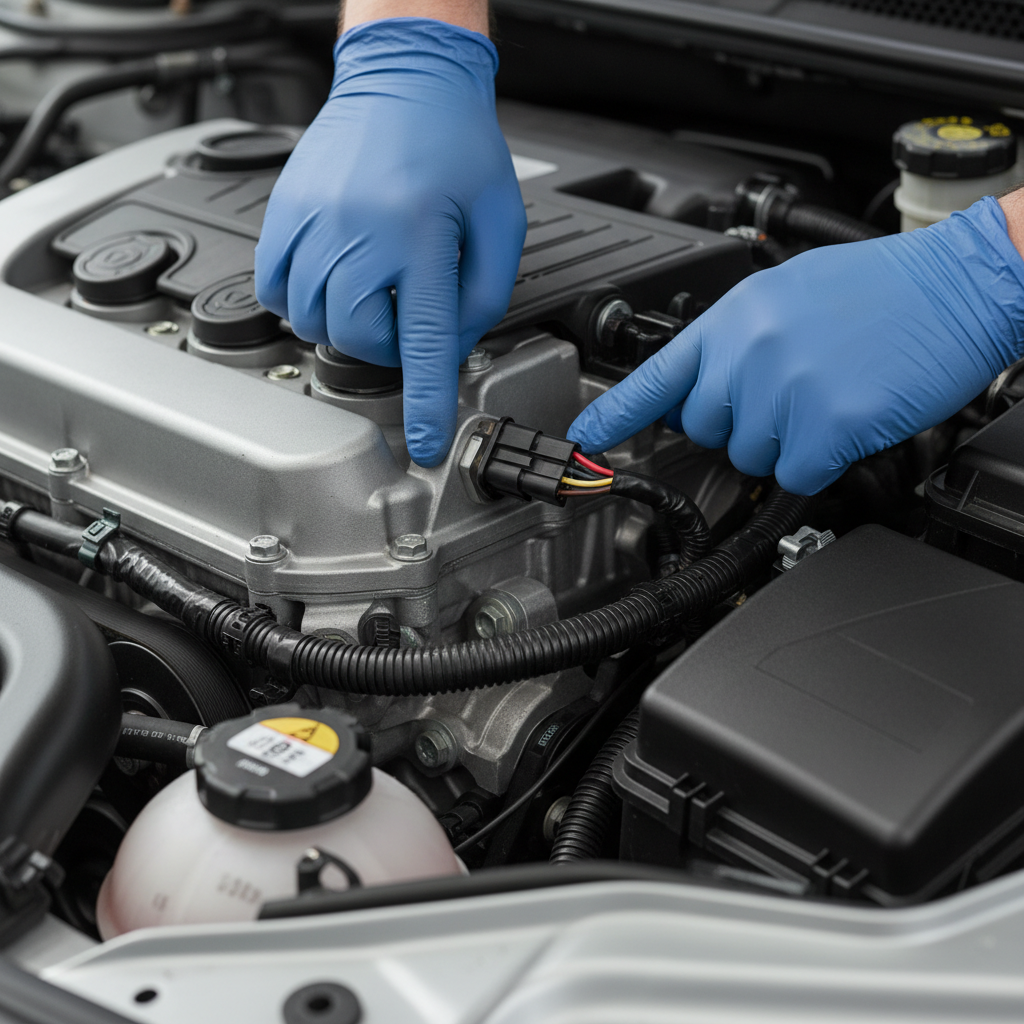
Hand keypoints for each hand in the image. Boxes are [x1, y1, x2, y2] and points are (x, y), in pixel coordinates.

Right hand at [255, 17, 525, 465]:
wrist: (406, 78)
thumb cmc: (457, 144)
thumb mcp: (500, 220)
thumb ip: (483, 294)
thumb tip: (451, 345)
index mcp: (421, 236)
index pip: (421, 340)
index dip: (425, 401)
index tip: (423, 445)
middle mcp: (360, 233)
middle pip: (359, 338)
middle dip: (388, 344)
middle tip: (407, 312)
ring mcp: (314, 223)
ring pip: (312, 321)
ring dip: (346, 324)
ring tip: (371, 290)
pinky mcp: (284, 214)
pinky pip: (274, 289)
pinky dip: (300, 302)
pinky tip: (331, 281)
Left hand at [568, 196, 1023, 493]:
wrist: (963, 283)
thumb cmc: (884, 288)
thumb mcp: (789, 294)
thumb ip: (738, 341)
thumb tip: (707, 384)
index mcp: (735, 317)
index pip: (656, 376)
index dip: (616, 415)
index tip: (586, 441)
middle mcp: (750, 352)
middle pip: (706, 430)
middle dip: (741, 424)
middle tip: (789, 392)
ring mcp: (786, 390)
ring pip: (750, 457)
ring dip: (784, 443)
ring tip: (827, 395)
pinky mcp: (826, 427)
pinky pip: (794, 475)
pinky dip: (818, 460)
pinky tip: (845, 419)